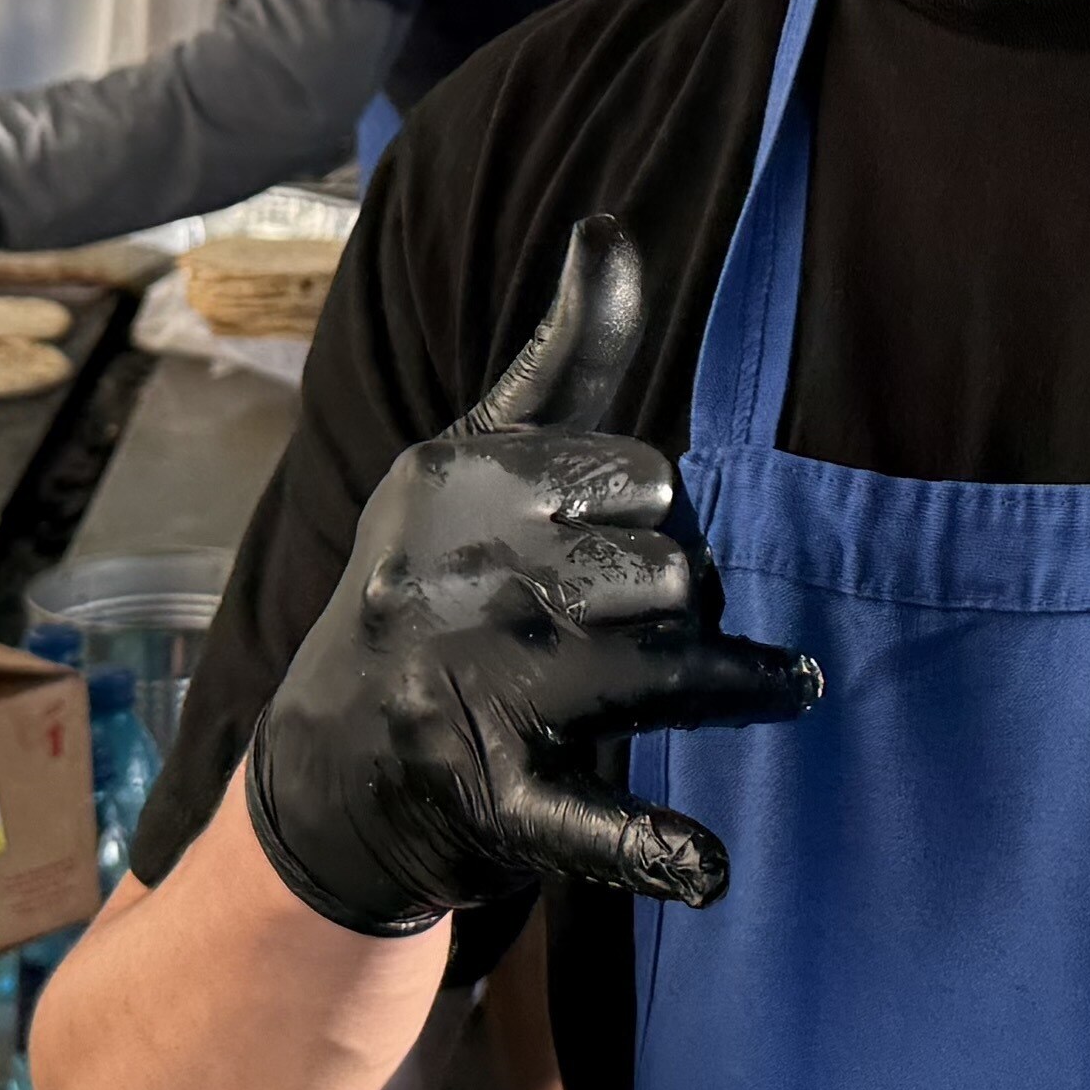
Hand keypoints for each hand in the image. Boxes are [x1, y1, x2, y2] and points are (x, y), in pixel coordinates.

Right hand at [244, 220, 822, 935]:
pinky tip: (706, 865)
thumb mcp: (479, 459)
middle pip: (669, 572)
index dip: (652, 512)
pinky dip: (653, 848)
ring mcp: (468, 692)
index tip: (620, 536)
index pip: (643, 475)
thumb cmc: (439, 588)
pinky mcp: (487, 803)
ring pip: (663, 670)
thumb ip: (565, 356)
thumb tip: (611, 223)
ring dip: (727, 684)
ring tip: (762, 687)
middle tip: (654, 625)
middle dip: (683, 599)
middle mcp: (456, 577)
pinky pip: (591, 821)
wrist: (327, 770)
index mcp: (455, 479)